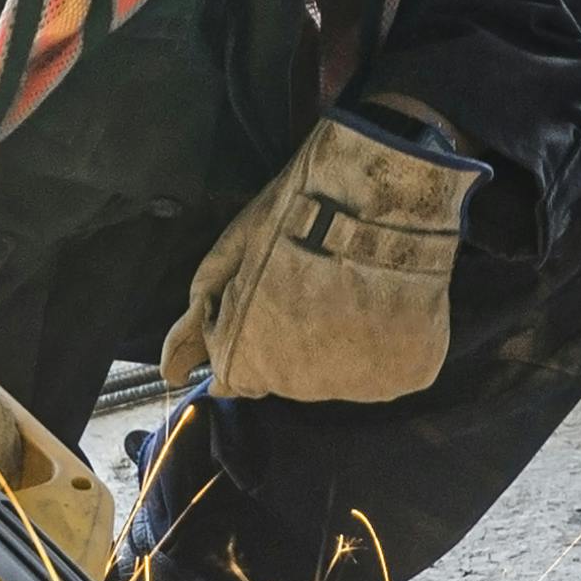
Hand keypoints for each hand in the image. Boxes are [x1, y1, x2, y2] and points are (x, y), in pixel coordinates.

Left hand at [160, 106, 480, 405]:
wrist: (383, 194)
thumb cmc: (298, 215)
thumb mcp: (234, 254)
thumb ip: (200, 317)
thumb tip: (172, 371)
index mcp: (251, 360)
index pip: (236, 377)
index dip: (249, 334)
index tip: (271, 296)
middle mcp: (303, 387)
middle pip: (288, 378)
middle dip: (292, 340)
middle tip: (314, 285)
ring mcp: (360, 385)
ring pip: (339, 375)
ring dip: (340, 345)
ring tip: (352, 291)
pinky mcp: (409, 374)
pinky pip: (388, 370)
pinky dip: (387, 344)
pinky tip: (384, 304)